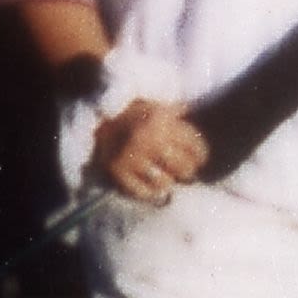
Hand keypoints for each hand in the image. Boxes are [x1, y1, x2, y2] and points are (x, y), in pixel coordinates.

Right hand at [89, 97, 210, 202]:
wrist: (96, 115)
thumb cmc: (134, 111)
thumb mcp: (158, 105)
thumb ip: (178, 112)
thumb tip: (195, 116)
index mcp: (163, 120)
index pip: (194, 145)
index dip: (200, 156)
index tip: (200, 160)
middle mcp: (149, 138)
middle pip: (183, 166)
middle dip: (187, 171)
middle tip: (186, 173)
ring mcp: (132, 155)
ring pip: (164, 181)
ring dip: (169, 182)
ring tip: (169, 181)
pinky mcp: (117, 170)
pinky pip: (140, 191)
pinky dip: (150, 193)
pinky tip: (154, 189)